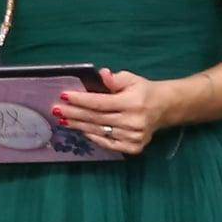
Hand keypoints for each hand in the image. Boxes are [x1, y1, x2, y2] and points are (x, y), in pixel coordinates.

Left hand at [49, 68, 183, 157]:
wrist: (165, 108)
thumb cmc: (143, 91)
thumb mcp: (132, 79)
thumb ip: (115, 79)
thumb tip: (101, 73)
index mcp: (132, 103)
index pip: (100, 102)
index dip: (80, 100)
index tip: (63, 96)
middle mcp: (133, 121)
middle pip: (96, 118)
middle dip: (73, 114)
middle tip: (56, 110)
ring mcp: (133, 137)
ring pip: (99, 132)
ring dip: (79, 126)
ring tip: (63, 120)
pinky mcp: (134, 147)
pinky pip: (108, 144)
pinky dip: (93, 137)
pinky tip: (81, 130)